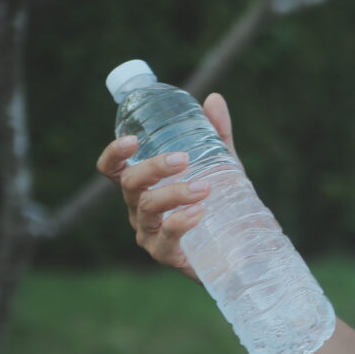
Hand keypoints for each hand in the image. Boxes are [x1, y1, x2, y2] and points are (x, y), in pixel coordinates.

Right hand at [94, 92, 239, 283]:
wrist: (240, 251)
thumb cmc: (221, 205)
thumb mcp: (221, 168)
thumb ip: (216, 136)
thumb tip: (214, 98)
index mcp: (143, 187)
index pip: (113, 169)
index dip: (114, 154)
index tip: (132, 139)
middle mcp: (139, 210)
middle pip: (130, 185)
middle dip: (153, 168)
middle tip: (183, 159)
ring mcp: (150, 234)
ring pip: (147, 208)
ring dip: (174, 194)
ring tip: (205, 188)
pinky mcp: (166, 255)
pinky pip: (166, 238)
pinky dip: (180, 223)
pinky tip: (199, 213)